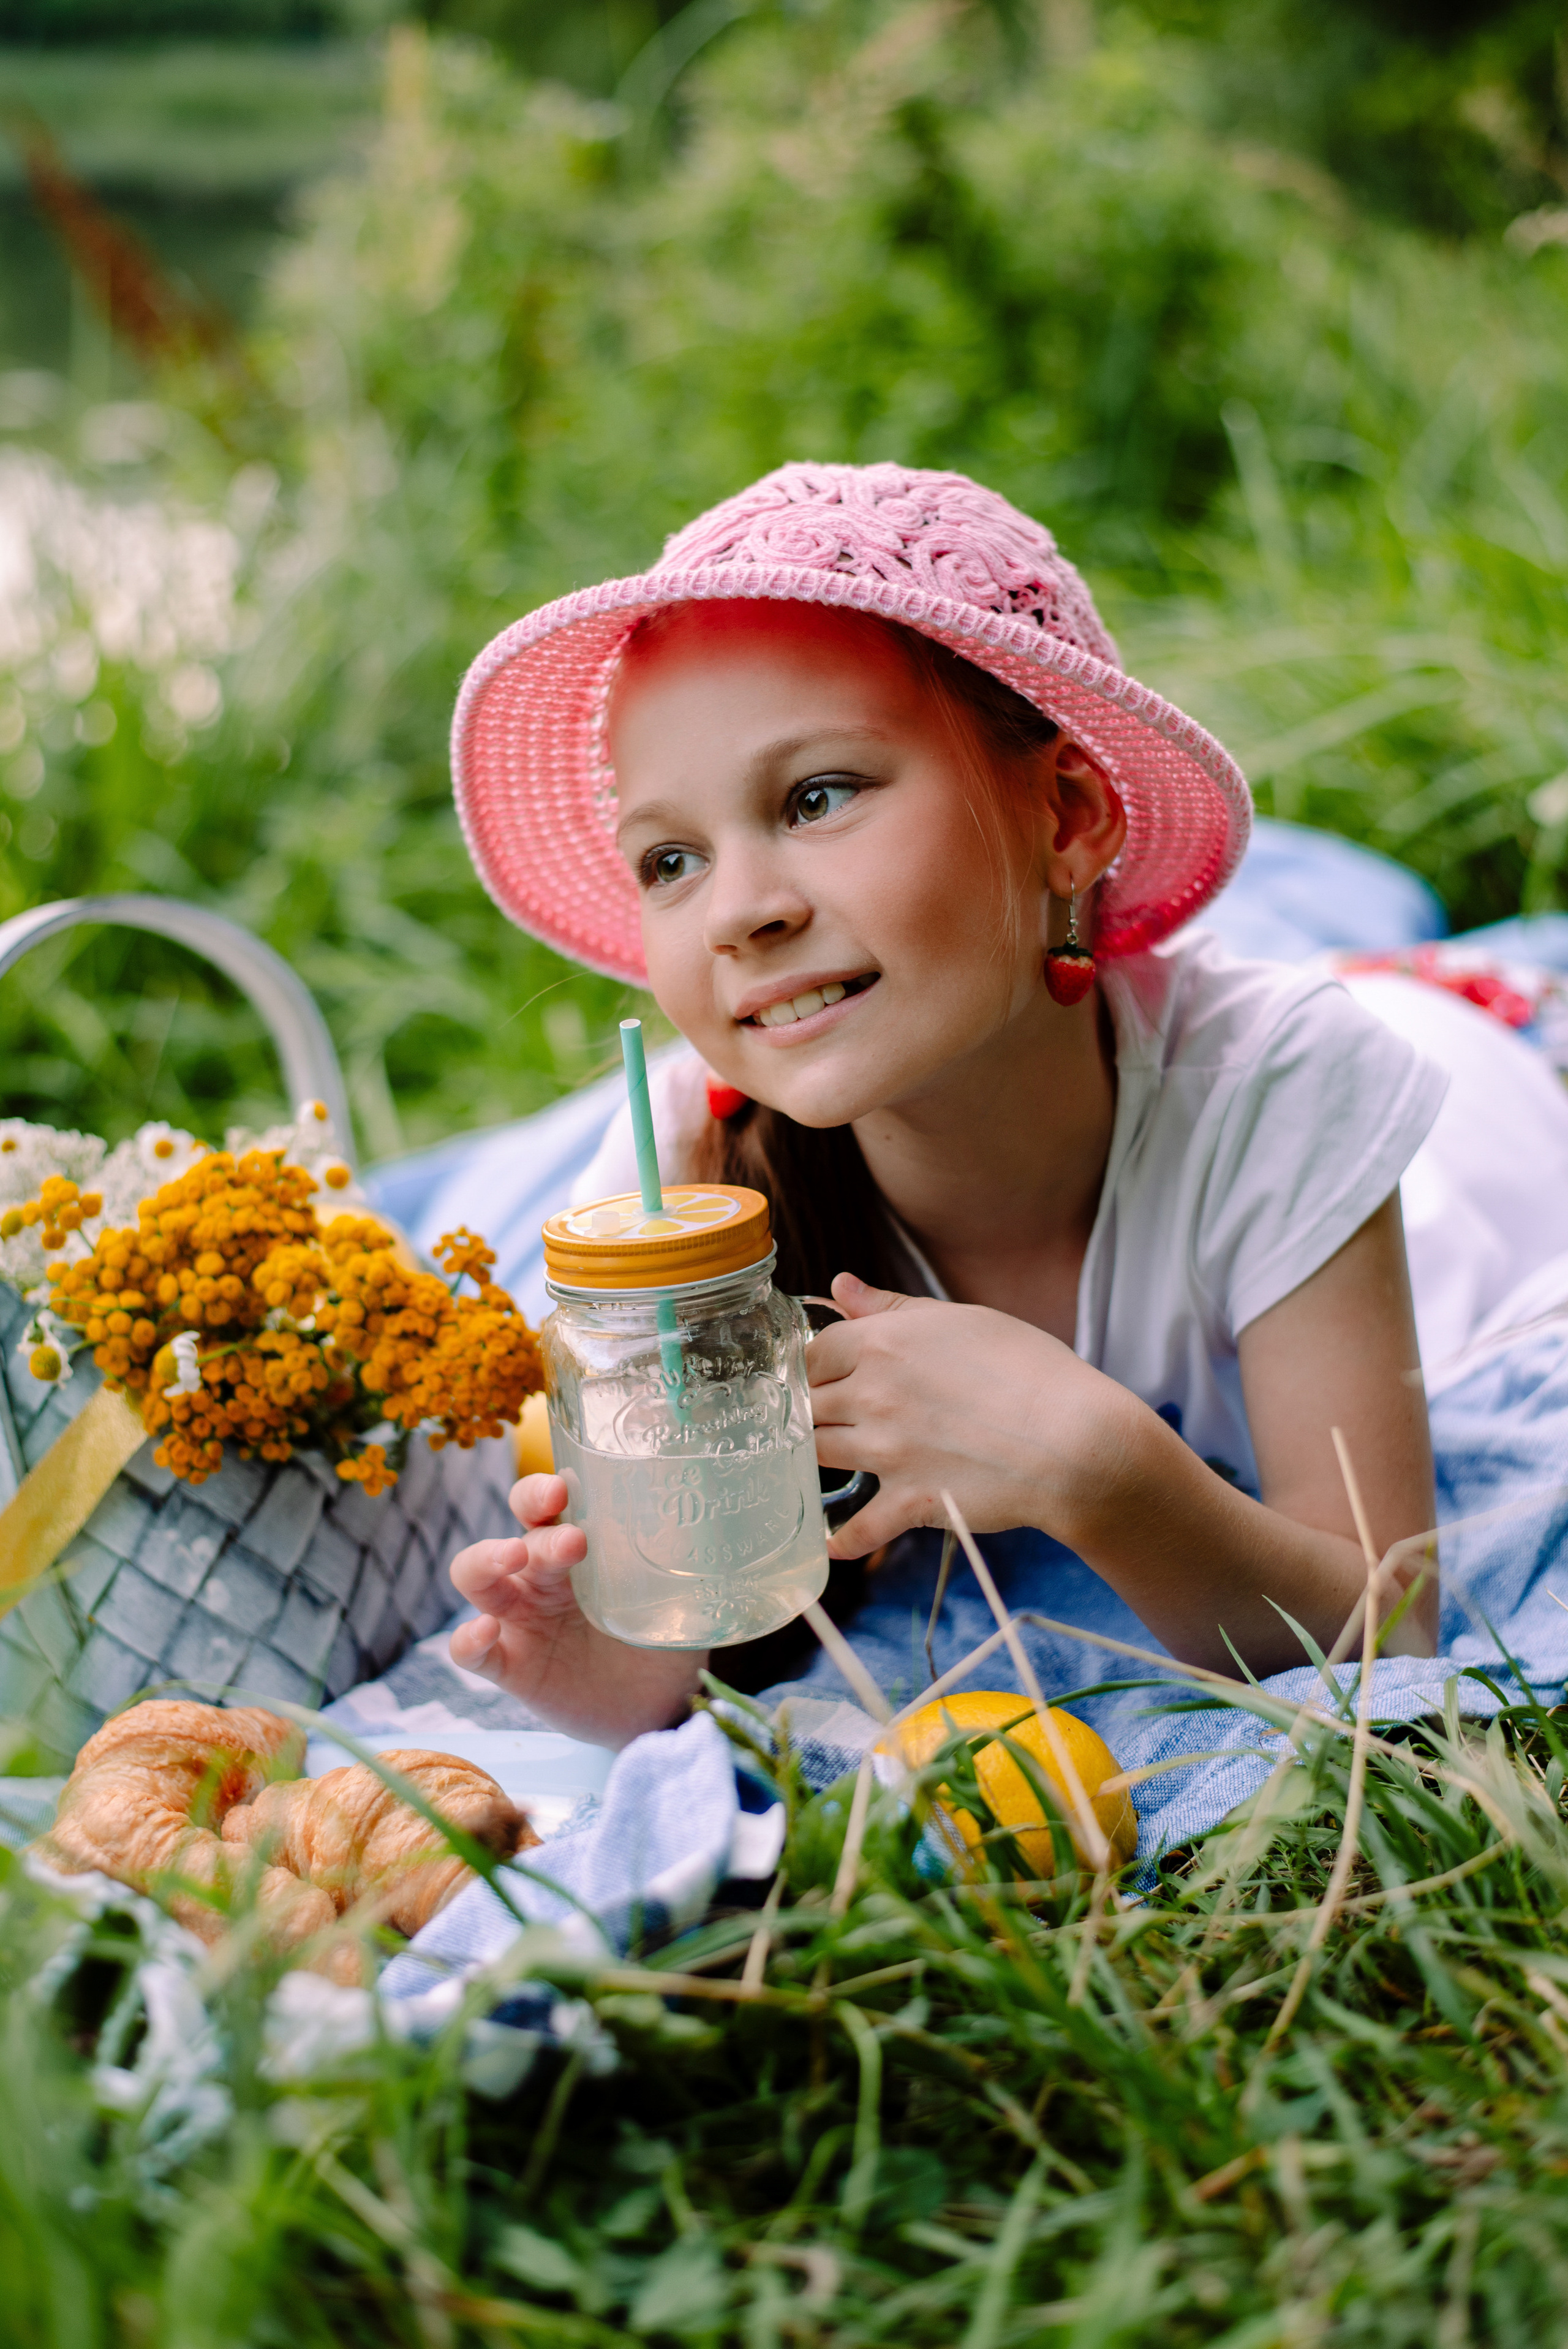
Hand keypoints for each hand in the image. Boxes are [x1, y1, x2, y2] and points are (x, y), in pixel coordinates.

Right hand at [447, 1474, 704, 1747]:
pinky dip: (468, 1639)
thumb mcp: (673, 1592)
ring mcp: (521, 1620)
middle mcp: (540, 1576)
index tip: (563, 1490)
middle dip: (537, 1529)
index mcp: (573, 1546)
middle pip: (515, 1533)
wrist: (660, 1707)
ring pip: (475, 1577)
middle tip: (574, 1542)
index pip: (542, 1504)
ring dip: (487, 1560)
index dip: (542, 1491)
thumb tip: (699, 1507)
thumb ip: (673, 1555)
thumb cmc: (662, 1637)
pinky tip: (484, 1632)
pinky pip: (471, 1652)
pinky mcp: (512, 1667)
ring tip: (514, 1557)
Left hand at [807, 1273, 1107, 1556]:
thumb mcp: (961, 1320)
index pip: (812, 1353)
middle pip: (806, 1403)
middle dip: (809, 1408)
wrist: (1076, 1438)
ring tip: (822, 1458)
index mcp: (882, 1343)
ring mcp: (887, 1452)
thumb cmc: (1030, 1369)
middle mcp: (873, 1395)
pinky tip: (830, 1544)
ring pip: (817, 1454)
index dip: (814, 1364)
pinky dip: (842, 1540)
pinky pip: (859, 1529)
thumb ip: (892, 1306)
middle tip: (823, 1415)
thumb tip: (840, 1285)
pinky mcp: (910, 1500)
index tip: (824, 1374)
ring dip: (813, 1457)